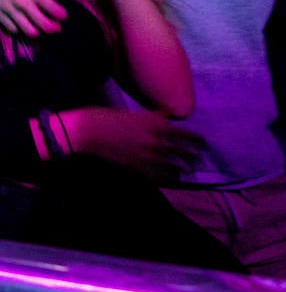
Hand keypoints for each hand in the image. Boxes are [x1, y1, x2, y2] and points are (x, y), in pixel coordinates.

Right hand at [0, 0, 66, 36]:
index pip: (53, 8)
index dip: (61, 14)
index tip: (63, 15)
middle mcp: (22, 3)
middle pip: (43, 24)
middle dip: (53, 27)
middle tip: (56, 27)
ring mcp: (9, 10)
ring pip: (29, 30)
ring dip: (38, 31)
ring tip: (40, 29)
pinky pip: (12, 28)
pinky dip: (20, 29)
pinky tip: (22, 25)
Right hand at [63, 106, 203, 180]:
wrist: (88, 132)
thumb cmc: (107, 117)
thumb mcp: (133, 113)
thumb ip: (152, 118)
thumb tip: (166, 118)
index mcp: (155, 124)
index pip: (183, 133)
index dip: (196, 138)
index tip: (203, 142)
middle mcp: (156, 141)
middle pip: (182, 151)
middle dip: (193, 155)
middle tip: (199, 157)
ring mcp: (147, 156)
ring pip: (174, 165)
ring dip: (184, 167)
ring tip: (190, 169)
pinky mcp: (138, 167)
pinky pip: (159, 175)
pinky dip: (168, 177)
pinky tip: (173, 178)